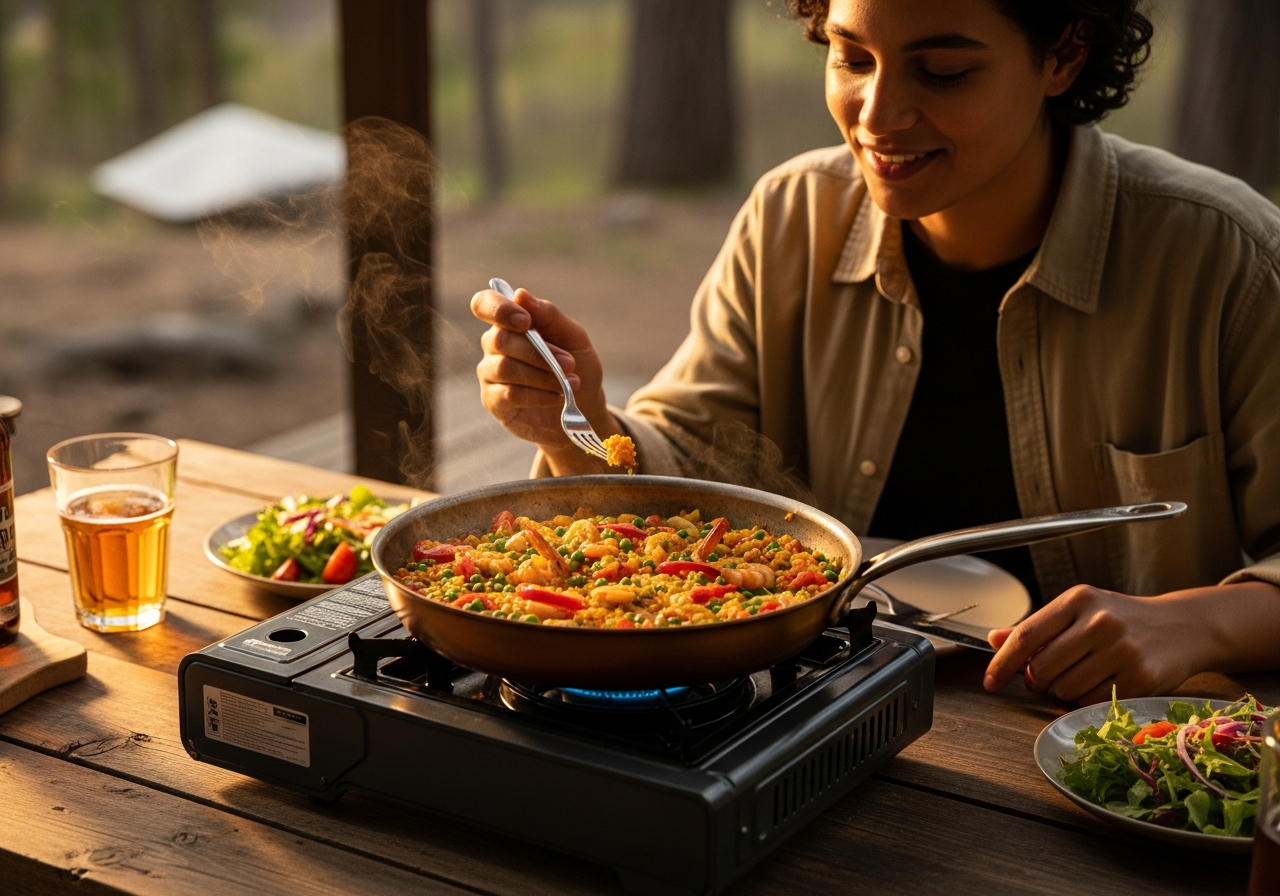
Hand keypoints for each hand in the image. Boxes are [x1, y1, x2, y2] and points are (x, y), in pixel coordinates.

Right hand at [471, 286, 616, 474]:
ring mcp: (490, 373)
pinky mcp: (493, 401)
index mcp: (510, 321)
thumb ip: (548, 314)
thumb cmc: (577, 365)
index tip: (525, 321)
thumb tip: (520, 294)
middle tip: (570, 364)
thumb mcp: (573, 336)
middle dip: (539, 352)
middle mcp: (494, 344)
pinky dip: (537, 395)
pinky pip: (508, 394)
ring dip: (541, 375)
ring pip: (504, 367)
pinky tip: (557, 397)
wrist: (585, 406)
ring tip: (570, 382)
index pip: (484, 304)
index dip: (498, 309)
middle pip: (500, 339)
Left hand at [981, 584, 1207, 704]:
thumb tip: (994, 639)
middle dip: (1038, 680)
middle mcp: (1099, 621)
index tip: (990, 682)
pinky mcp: (1141, 677)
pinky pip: (1092, 703)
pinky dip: (1088, 701)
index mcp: (1078, 599)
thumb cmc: (1122, 619)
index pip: (1026, 636)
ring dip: (1064, 691)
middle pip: (1041, 669)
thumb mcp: (1079, 611)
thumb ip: (1037, 627)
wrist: (1183, 626)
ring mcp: (1122, 650)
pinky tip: (1103, 683)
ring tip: (1084, 674)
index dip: (1001, 663)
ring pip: (1064, 689)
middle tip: (1050, 676)